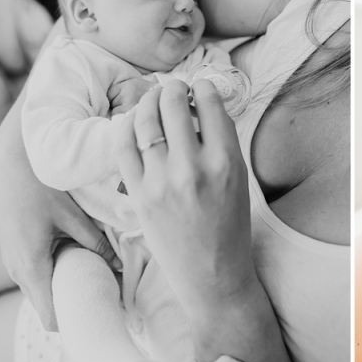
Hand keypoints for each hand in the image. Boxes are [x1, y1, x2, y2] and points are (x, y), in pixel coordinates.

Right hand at [0, 100, 120, 330]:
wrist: (8, 164)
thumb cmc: (39, 186)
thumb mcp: (72, 215)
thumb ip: (95, 243)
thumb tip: (121, 266)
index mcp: (31, 265)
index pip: (51, 316)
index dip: (78, 320)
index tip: (105, 313)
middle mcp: (18, 271)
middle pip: (49, 306)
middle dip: (78, 304)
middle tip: (111, 294)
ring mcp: (14, 263)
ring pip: (44, 289)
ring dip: (70, 286)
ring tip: (101, 275)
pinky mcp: (17, 252)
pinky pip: (39, 274)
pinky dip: (60, 272)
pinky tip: (82, 258)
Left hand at [114, 79, 254, 333]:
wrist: (212, 274)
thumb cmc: (230, 226)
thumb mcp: (239, 179)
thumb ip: (222, 142)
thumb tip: (201, 105)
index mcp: (226, 162)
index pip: (210, 104)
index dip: (203, 87)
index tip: (200, 87)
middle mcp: (192, 168)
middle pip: (174, 105)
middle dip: (174, 88)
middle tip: (174, 89)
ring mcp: (161, 181)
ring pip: (145, 120)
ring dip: (149, 100)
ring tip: (154, 98)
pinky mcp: (138, 194)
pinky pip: (123, 145)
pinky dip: (127, 125)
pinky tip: (135, 121)